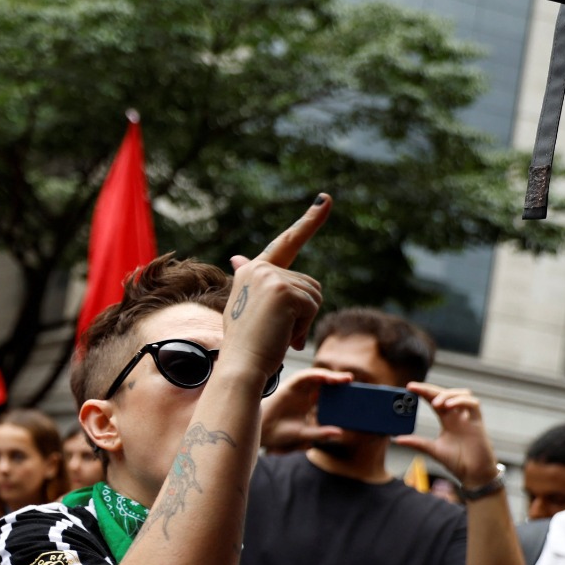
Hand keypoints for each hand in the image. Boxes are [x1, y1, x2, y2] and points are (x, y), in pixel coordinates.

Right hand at [218, 195, 330, 382]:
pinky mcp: (284, 290)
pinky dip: (304, 326)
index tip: (326, 200)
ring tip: (279, 334)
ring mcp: (271, 277)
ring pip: (314, 294)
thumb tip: (238, 258)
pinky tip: (285, 335)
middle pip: (309, 283)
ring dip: (304, 321)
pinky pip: (313, 306)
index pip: (286, 243)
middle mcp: (260, 268)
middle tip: (278, 331)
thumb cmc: (247, 343)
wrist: (241, 364)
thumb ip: (250, 280)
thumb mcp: (246, 307)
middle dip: (304, 312)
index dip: (309, 221)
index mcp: (252, 270)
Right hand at [260, 367, 351, 451]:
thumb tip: (340, 433)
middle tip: (352, 382)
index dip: (340, 394)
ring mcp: (297, 391)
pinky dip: (315, 375)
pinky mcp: (289, 387)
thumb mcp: (304, 435)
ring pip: (316, 378)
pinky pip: (303, 377)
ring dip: (330, 376)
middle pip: (324, 384)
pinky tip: (325, 376)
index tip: (355, 395)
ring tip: (345, 379)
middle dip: (338, 382)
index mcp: (309, 406)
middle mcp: (304, 396)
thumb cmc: (279, 435)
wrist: (260, 434)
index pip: (328, 396)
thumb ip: (321, 433)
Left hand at [392, 383, 497, 487]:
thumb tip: (397, 439)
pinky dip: (461, 401)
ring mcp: (469, 418)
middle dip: (431, 389)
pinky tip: (449, 406)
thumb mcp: (433, 450)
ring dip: (447, 394)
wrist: (474, 474)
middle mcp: (458, 416)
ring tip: (435, 403)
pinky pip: (473, 404)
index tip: (409, 387)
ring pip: (462, 394)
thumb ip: (417, 443)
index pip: (434, 400)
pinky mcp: (478, 423)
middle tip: (415, 388)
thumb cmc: (457, 462)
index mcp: (447, 420)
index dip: (423, 391)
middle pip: (447, 394)